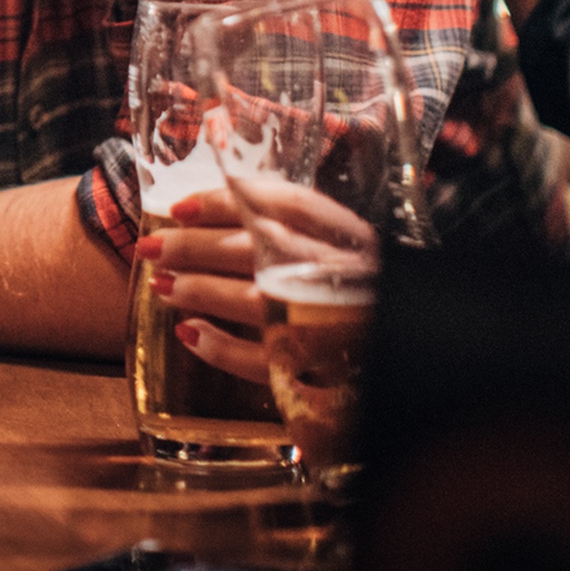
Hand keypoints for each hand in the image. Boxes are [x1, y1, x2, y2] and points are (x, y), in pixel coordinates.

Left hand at [154, 179, 382, 382]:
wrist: (417, 349)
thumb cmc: (366, 291)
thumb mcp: (345, 248)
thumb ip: (297, 225)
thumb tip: (225, 200)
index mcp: (350, 239)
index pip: (286, 204)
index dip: (227, 201)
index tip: (180, 207)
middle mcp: (340, 275)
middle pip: (256, 249)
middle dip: (194, 246)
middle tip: (152, 248)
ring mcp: (330, 323)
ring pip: (253, 300)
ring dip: (199, 290)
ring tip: (162, 286)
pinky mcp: (320, 369)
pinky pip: (261, 361)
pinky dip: (220, 348)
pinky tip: (190, 333)